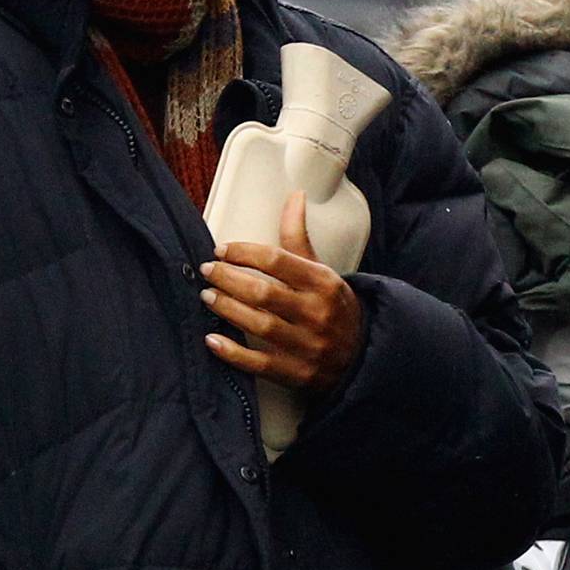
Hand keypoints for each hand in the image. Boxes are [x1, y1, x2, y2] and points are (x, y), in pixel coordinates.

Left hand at [201, 192, 363, 392]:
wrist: (362, 355)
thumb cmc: (334, 307)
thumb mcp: (322, 270)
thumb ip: (299, 238)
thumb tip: (294, 197)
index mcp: (323, 282)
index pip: (276, 260)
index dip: (243, 252)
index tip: (221, 250)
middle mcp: (316, 313)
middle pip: (263, 292)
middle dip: (228, 279)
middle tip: (207, 271)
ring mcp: (307, 346)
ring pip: (259, 325)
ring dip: (227, 309)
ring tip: (207, 296)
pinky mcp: (297, 373)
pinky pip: (259, 363)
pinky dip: (233, 352)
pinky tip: (212, 340)